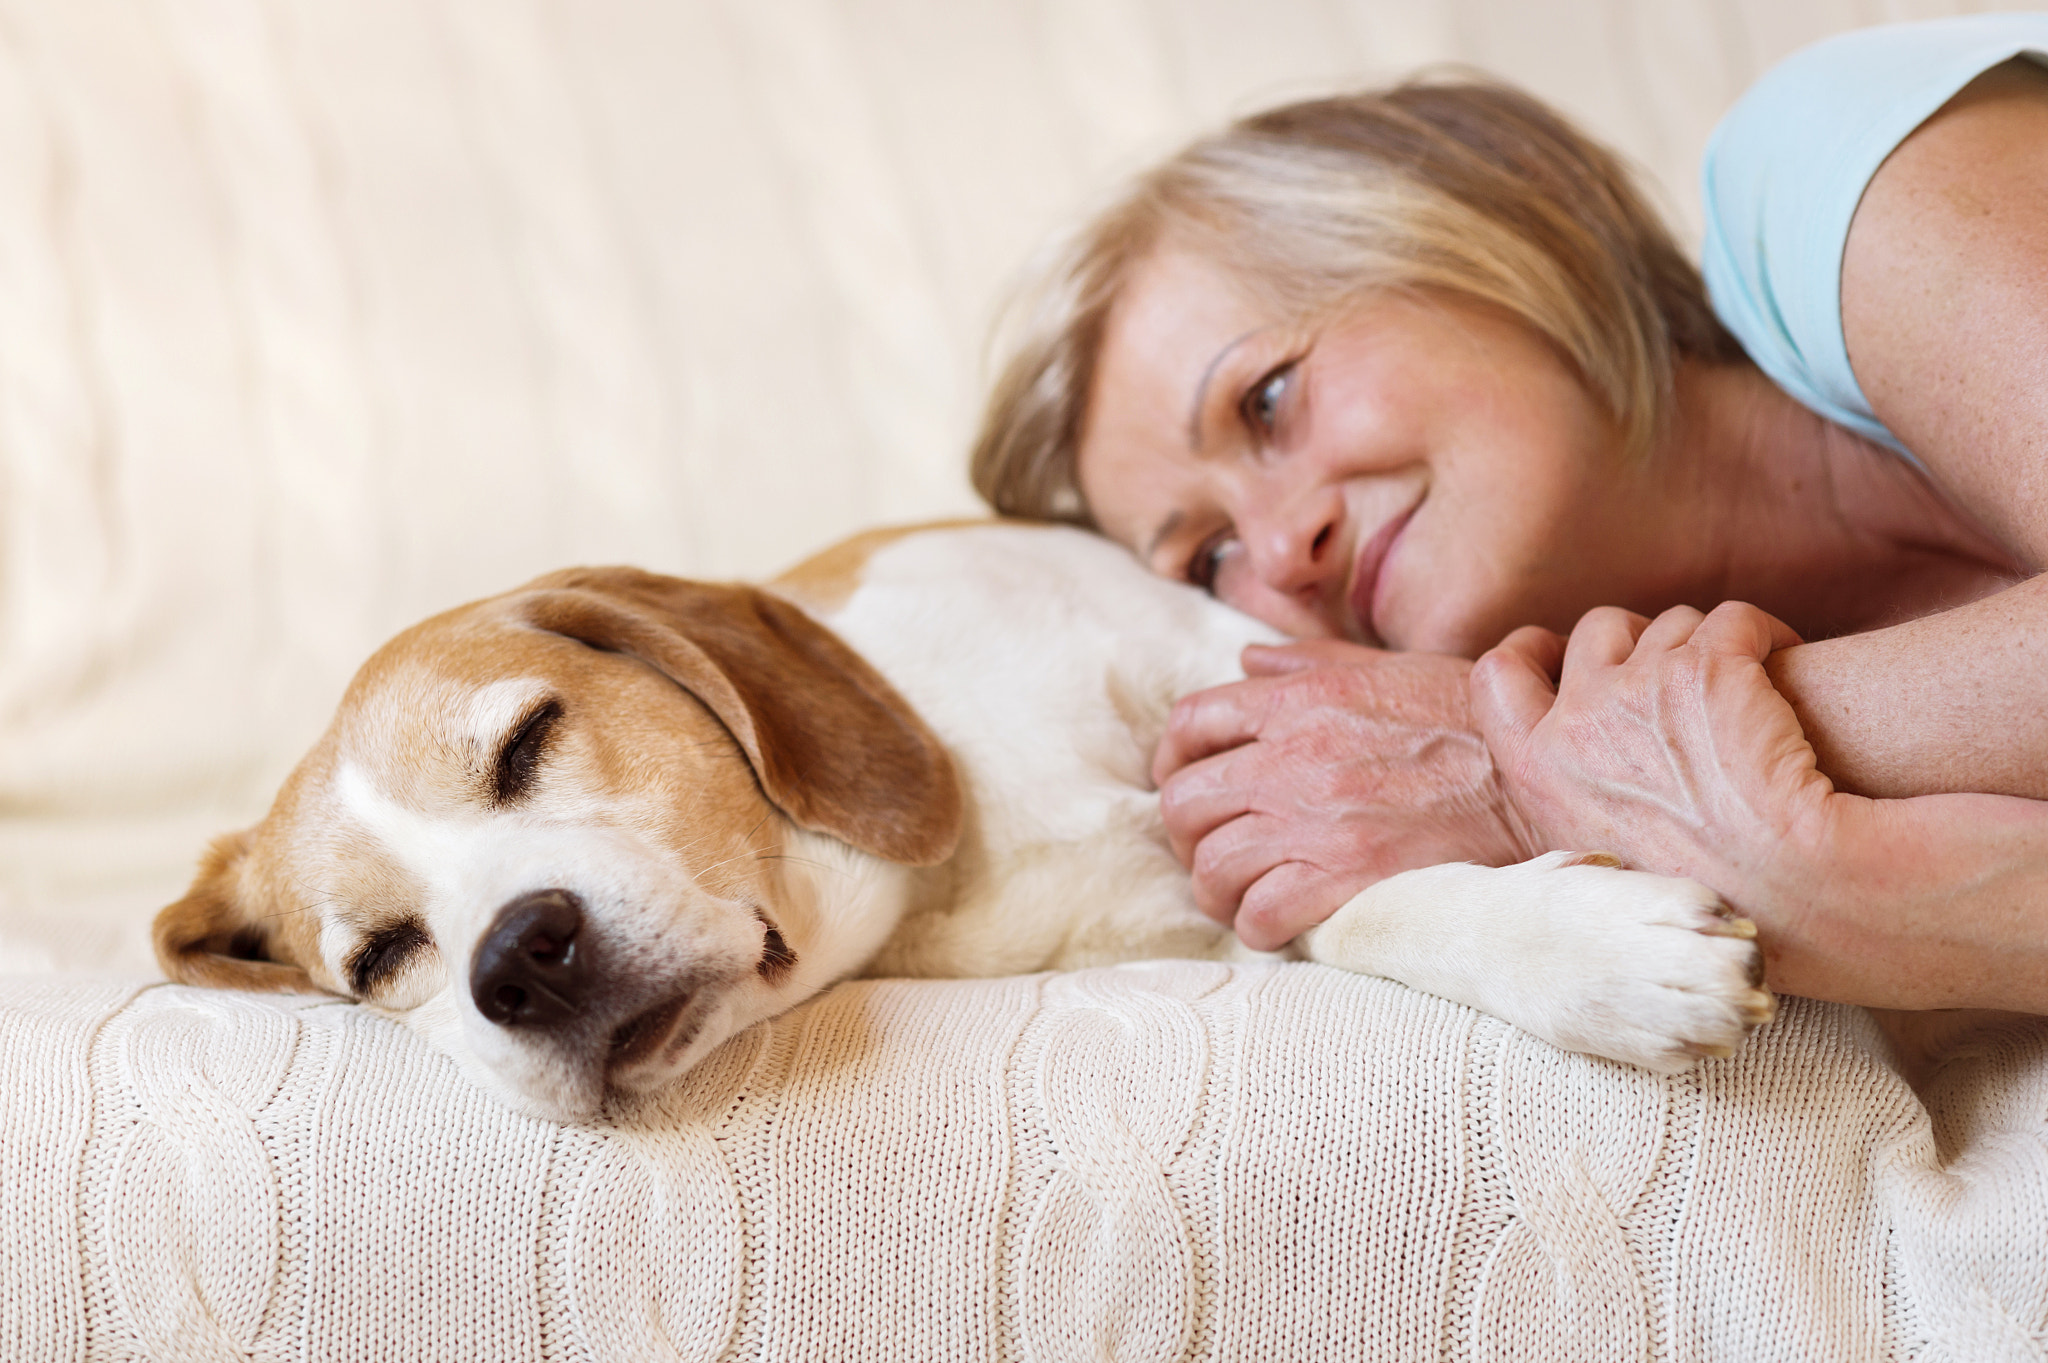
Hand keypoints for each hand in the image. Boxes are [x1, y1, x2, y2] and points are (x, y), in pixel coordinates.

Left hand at [1154, 639, 1540, 950]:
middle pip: (1184, 801)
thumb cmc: (1477, 723)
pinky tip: (1278, 922)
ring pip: (1212, 865)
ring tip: (1243, 894)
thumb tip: (1248, 658)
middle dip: (1189, 832)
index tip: (1189, 783)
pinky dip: (1257, 925)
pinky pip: (1260, 912)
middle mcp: (1296, 756)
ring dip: (1218, 887)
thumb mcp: (1392, 668)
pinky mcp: (1349, 876)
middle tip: (1215, 848)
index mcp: (1302, 700)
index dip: (1175, 759)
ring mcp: (1319, 819)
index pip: (1192, 722)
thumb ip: (1311, 663)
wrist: (1546, 781)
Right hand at [1468, 602, 1826, 902]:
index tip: (1562, 651)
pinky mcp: (1708, 668)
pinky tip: (1788, 666)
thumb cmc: (1702, 894)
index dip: (1532, 650)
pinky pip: (1737, 619)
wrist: (1786, 896)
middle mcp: (1578, 720)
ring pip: (1674, 624)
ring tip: (1752, 691)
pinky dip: (1768, 636)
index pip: (1497, 676)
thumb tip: (1583, 769)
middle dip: (1643, 639)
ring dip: (1711, 646)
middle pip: (1598, 631)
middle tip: (1687, 676)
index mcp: (1537, 770)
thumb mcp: (1596, 855)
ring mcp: (1639, 688)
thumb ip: (1573, 796)